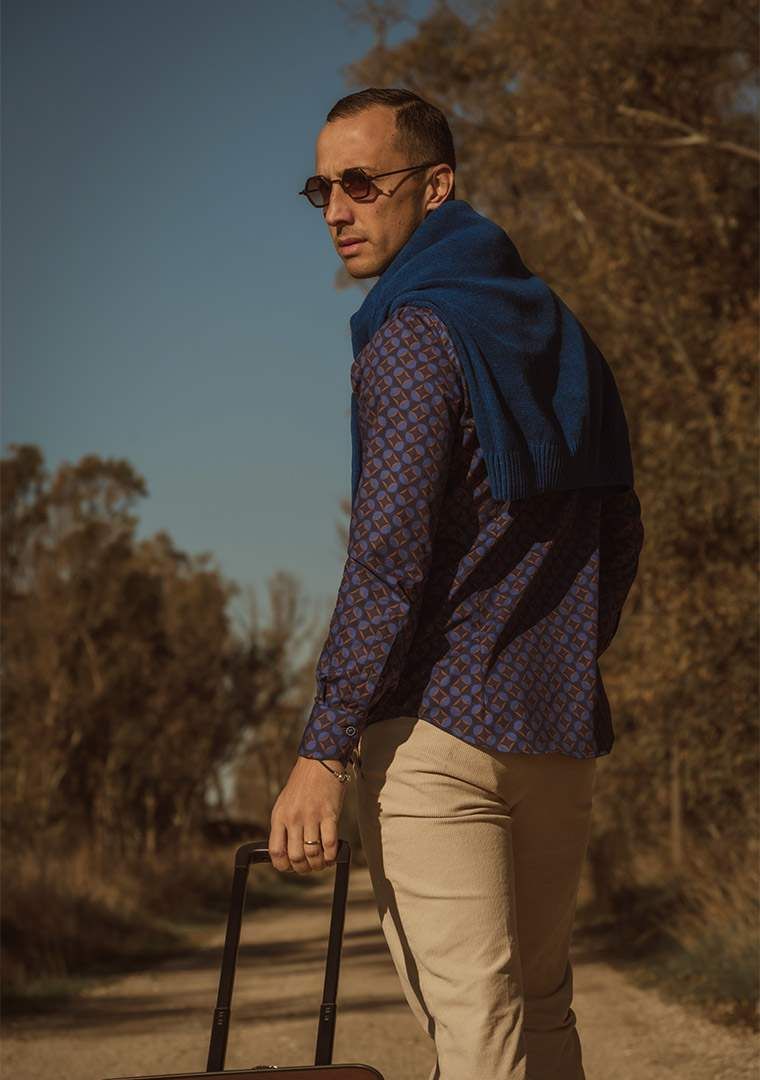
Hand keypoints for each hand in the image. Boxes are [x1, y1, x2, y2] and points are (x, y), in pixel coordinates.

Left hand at [268, 755, 348, 873]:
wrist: (319, 761)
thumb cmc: (302, 783)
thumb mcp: (284, 803)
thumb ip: (283, 825)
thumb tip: (287, 851)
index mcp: (279, 817)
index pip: (276, 852)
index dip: (283, 865)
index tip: (291, 866)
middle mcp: (293, 818)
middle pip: (296, 857)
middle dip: (304, 868)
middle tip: (310, 867)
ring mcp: (311, 816)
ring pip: (313, 853)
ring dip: (318, 864)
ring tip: (322, 862)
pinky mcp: (329, 814)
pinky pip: (330, 844)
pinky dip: (331, 855)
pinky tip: (332, 855)